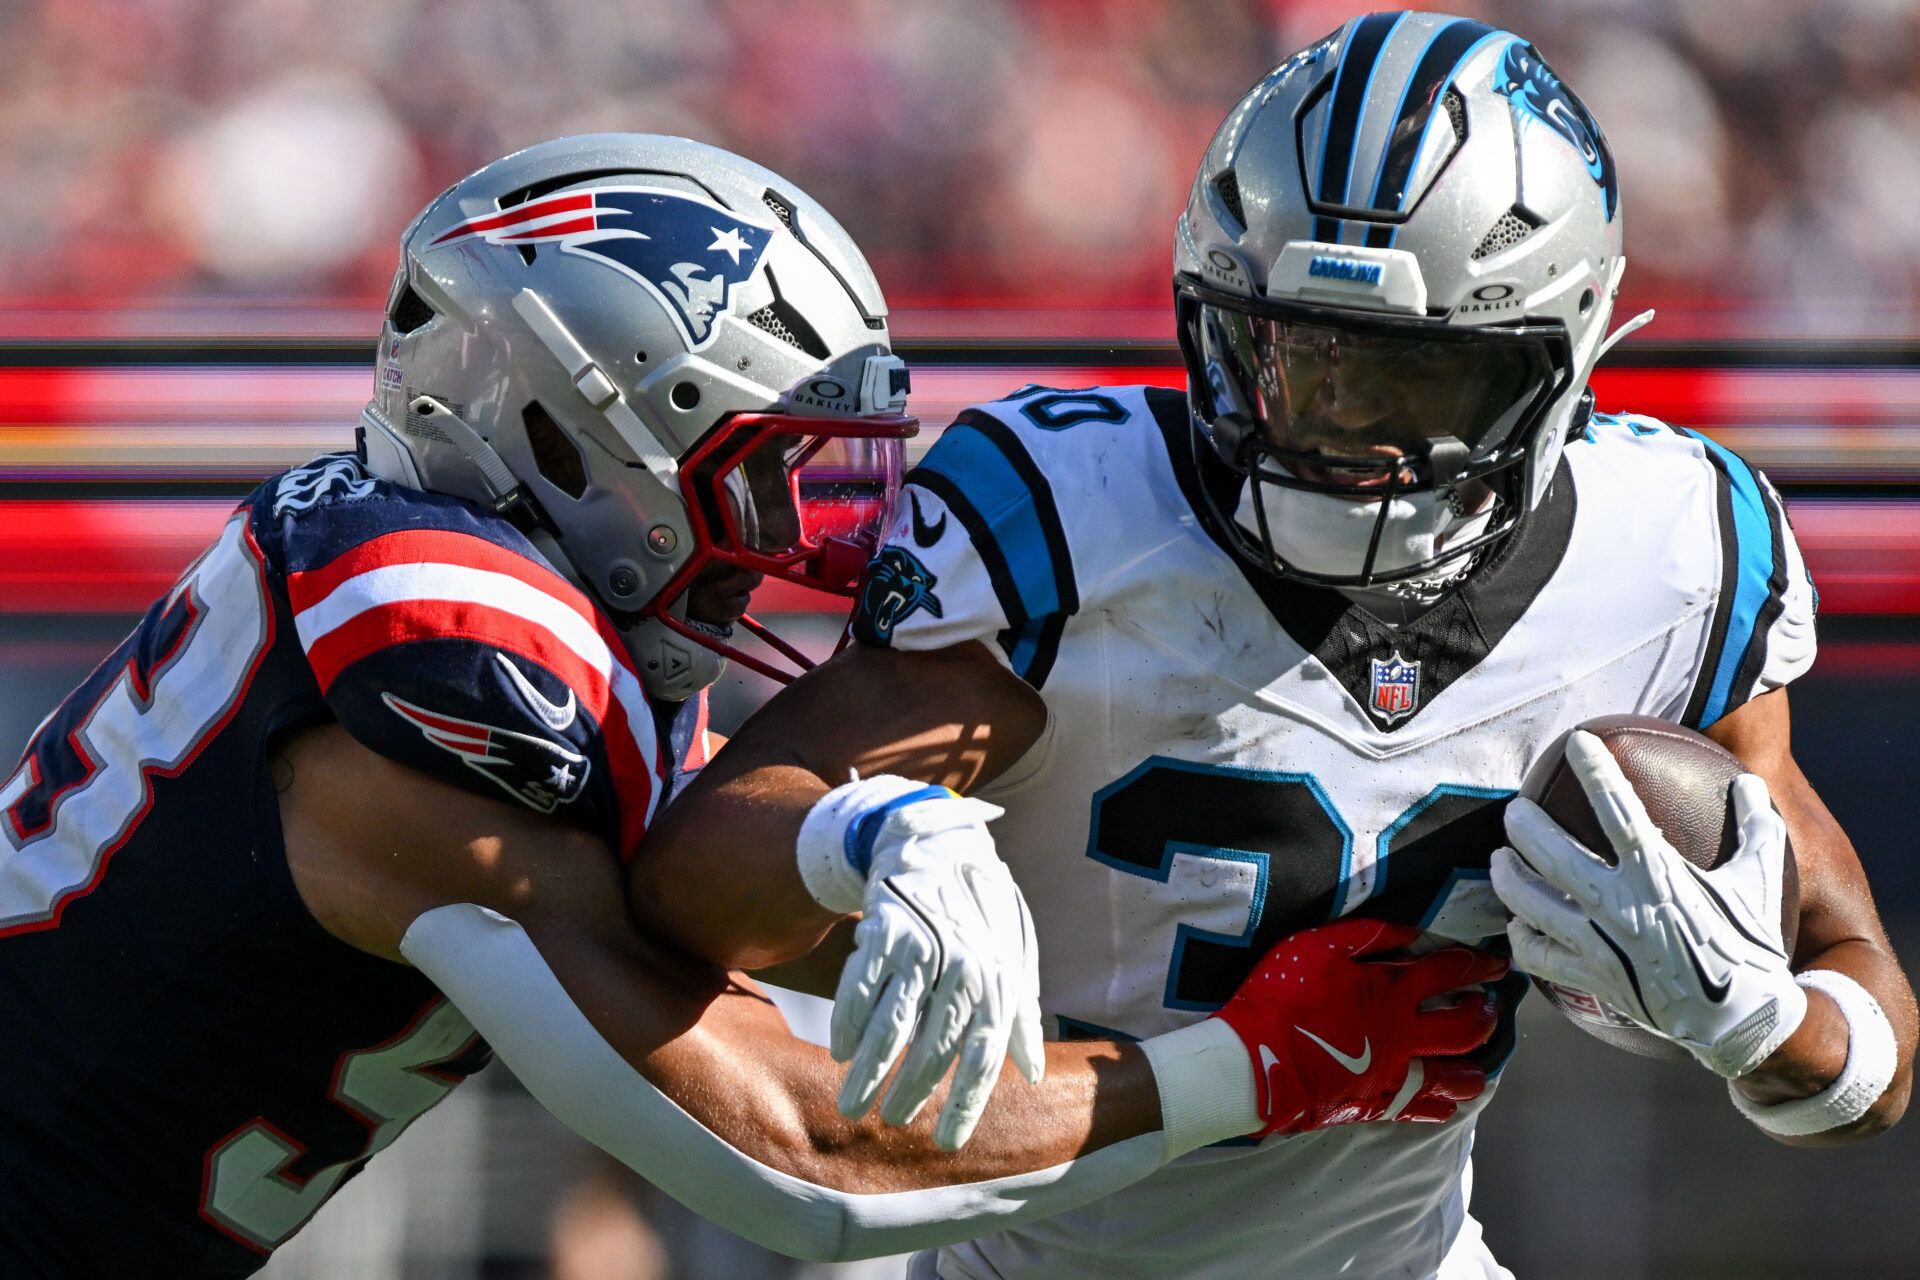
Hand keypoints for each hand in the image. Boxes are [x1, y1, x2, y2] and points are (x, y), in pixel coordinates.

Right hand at [828, 792, 1043, 1149]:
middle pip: (933, 1047)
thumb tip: (1035, 1075)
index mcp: (997, 982)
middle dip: (908, 1092)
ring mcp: (922, 949)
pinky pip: (860, 988)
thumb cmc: (979, 920)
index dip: (965, 1103)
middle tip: (888, 1122)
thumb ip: (1021, 1019)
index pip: (982, 1056)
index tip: (946, 1143)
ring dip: (869, 1071)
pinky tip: (839, 1053)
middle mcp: (964, 968)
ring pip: (891, 1024)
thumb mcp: (1012, 963)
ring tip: (852, 1105)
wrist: (939, 851)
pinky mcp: (884, 932)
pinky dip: (847, 1024)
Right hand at [1211, 918, 1506, 1135]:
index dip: (1478, 965)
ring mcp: (1394, 1074)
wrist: (1255, 1061)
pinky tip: (1449, 1101)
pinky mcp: (1378, 1104)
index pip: (1449, 973)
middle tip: (1491, 1008)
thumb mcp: (1317, 946)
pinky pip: (1424, 1109)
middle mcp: (1403, 1034)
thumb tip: (1411, 932)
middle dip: (1484, 1016)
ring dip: (1474, 1068)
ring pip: (1455, 1077)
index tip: (1498, 963)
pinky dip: (1443, 1104)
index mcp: (1391, 991)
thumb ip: (1367, 935)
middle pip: (1464, 1028)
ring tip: (1480, 1062)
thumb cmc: (1281, 997)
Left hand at [1492, 730, 1805, 1077]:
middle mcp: (1621, 906)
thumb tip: (1751, 783)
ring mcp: (1600, 944)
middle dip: (1523, 825)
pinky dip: (1520, 938)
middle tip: (1514, 810)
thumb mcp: (1759, 881)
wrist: (1742, 1022)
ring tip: (1500, 859)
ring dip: (1508, 877)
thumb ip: (1755, 828)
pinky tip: (1517, 924)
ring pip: (1531, 904)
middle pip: (1551, 855)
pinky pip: (1538, 955)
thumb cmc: (1750, 946)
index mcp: (1660, 876)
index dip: (1596, 771)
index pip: (1619, 810)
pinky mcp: (1591, 978)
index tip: (1576, 742)